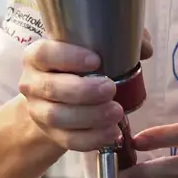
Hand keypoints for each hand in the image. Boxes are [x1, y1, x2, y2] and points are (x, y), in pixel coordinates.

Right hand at [19, 29, 152, 151]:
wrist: (61, 97)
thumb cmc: (82, 65)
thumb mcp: (96, 46)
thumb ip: (121, 38)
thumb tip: (144, 49)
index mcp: (38, 56)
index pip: (44, 54)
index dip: (68, 57)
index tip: (96, 60)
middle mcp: (32, 83)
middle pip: (51, 88)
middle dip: (83, 91)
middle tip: (111, 89)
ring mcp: (39, 111)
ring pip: (57, 117)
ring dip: (89, 116)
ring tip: (116, 112)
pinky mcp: (51, 134)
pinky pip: (68, 140)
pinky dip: (92, 138)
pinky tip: (112, 133)